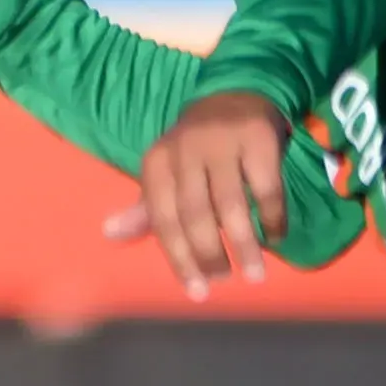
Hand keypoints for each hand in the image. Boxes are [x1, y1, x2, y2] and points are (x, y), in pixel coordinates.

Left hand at [113, 89, 293, 294]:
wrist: (237, 94)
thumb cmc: (197, 148)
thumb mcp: (167, 173)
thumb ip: (147, 209)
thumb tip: (110, 234)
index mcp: (156, 163)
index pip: (162, 219)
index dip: (179, 258)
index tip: (197, 291)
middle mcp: (184, 152)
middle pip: (193, 214)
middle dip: (208, 255)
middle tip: (224, 281)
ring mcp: (221, 142)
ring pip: (230, 204)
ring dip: (243, 244)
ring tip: (255, 273)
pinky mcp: (258, 138)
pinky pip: (265, 188)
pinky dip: (271, 217)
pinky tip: (275, 237)